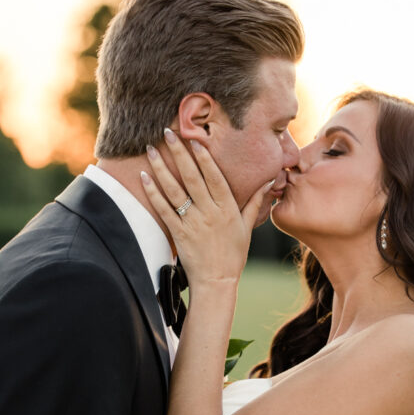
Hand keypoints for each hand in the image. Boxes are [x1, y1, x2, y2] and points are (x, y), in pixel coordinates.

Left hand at [140, 129, 274, 287]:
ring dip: (161, 168)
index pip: (214, 177)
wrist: (217, 282)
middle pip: (192, 177)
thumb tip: (268, 183)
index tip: (195, 139)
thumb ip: (255, 202)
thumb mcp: (247, 228)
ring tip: (151, 149)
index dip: (204, 157)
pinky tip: (144, 177)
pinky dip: (153, 193)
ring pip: (174, 190)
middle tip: (168, 132)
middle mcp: (210, 212)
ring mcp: (193, 222)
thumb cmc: (233, 255)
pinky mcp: (178, 233)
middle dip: (179, 153)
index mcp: (228, 208)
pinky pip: (164, 209)